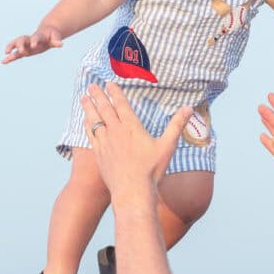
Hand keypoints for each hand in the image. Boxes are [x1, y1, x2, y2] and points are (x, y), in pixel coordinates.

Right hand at [1, 25, 63, 63]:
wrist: (47, 31)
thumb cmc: (52, 35)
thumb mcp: (56, 37)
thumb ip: (56, 40)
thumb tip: (60, 44)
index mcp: (38, 36)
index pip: (35, 38)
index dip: (34, 41)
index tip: (33, 45)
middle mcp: (30, 39)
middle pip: (22, 40)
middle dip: (20, 45)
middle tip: (20, 51)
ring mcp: (26, 44)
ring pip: (16, 44)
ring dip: (11, 47)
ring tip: (6, 53)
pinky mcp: (24, 50)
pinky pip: (16, 53)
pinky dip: (10, 57)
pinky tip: (3, 61)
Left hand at [83, 83, 191, 200]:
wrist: (132, 191)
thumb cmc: (152, 170)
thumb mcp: (167, 145)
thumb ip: (177, 125)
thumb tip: (189, 109)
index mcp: (132, 127)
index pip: (121, 104)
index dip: (114, 92)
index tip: (109, 83)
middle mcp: (116, 131)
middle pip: (104, 108)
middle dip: (98, 95)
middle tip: (91, 86)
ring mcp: (105, 143)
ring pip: (94, 120)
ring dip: (89, 107)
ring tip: (84, 98)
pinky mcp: (99, 154)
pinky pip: (91, 135)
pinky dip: (87, 125)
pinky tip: (85, 122)